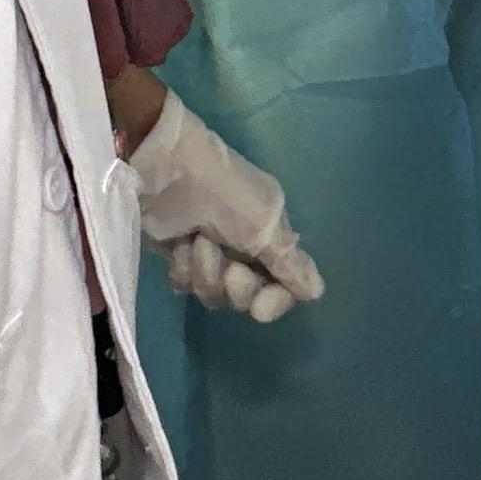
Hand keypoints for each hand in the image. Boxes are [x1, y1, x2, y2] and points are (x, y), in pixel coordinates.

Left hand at [125, 95, 324, 321]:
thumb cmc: (223, 194)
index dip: (273, 302)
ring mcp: (210, 255)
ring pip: (214, 294)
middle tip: (228, 269)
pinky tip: (178, 247)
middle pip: (247, 298)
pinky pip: (186, 285)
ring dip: (206, 273)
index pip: (283, 288)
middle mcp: (245, 249)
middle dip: (235, 288)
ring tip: (197, 243)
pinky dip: (183, 268)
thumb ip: (290, 265)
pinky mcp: (180, 257)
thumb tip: (316, 293)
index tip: (259, 307)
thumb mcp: (264, 226)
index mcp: (272, 238)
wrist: (164, 172)